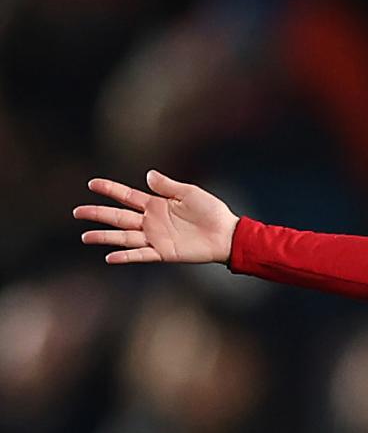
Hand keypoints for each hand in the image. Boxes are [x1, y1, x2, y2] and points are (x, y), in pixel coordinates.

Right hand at [74, 169, 238, 265]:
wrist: (226, 234)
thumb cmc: (211, 211)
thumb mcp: (188, 192)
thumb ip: (166, 185)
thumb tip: (147, 175)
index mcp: (155, 204)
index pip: (126, 195)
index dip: (109, 189)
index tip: (91, 184)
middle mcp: (151, 221)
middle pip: (118, 217)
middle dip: (97, 214)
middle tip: (77, 212)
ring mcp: (155, 237)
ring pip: (124, 237)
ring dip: (104, 237)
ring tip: (85, 236)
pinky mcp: (164, 252)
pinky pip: (140, 255)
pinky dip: (125, 257)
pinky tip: (109, 257)